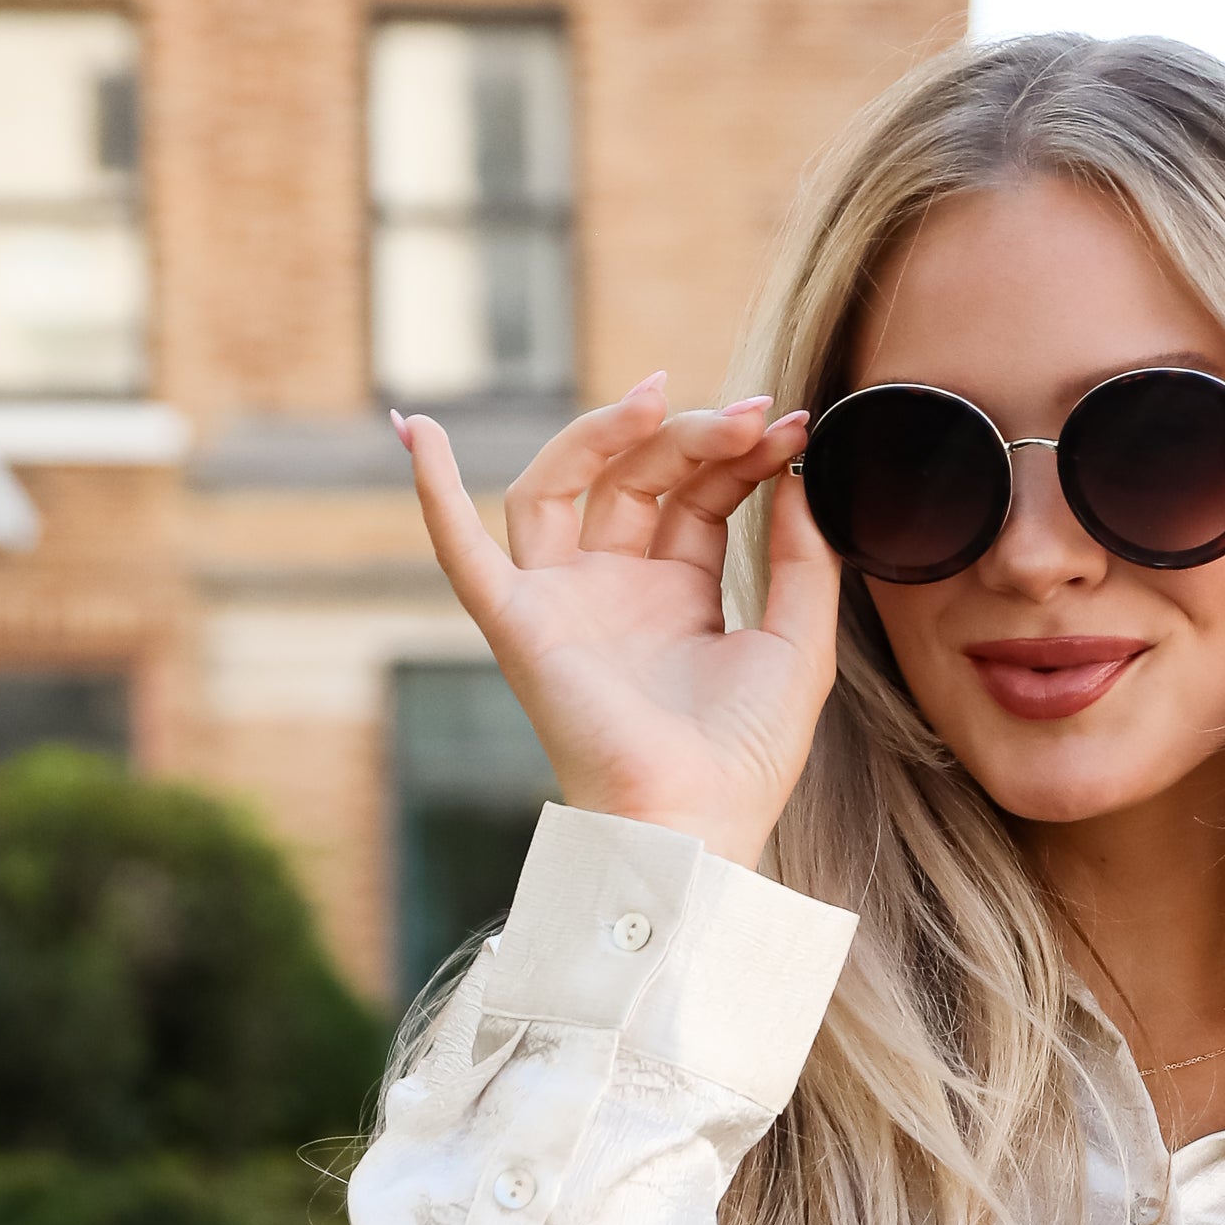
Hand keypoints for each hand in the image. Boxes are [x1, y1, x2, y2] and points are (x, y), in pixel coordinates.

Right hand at [398, 376, 837, 874]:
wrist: (696, 825)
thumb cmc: (744, 758)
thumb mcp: (798, 646)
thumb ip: (804, 562)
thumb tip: (799, 479)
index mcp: (677, 595)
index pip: (698, 495)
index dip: (740, 455)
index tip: (792, 426)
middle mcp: (614, 590)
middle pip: (637, 480)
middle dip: (692, 438)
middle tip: (750, 414)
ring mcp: (563, 603)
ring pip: (560, 489)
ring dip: (601, 435)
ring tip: (659, 398)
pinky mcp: (518, 625)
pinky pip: (462, 551)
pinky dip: (434, 492)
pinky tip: (421, 430)